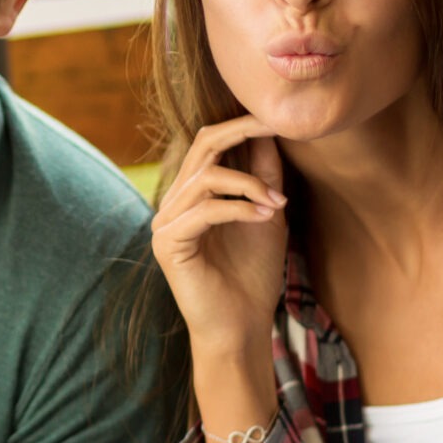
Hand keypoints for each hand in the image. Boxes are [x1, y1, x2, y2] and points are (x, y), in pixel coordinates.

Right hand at [151, 115, 288, 354]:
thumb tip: (269, 130)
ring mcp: (166, 222)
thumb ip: (263, 175)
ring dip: (250, 185)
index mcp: (193, 194)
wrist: (242, 326)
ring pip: (207, 177)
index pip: (209, 142)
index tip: (277, 116)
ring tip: (277, 205)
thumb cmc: (253, 275)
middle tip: (277, 127)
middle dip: (241, 130)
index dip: (241, 123)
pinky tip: (266, 216)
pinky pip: (205, 209)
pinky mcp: (168, 243)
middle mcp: (174, 203)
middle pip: (201, 145)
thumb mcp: (266, 214)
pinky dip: (240, 208)